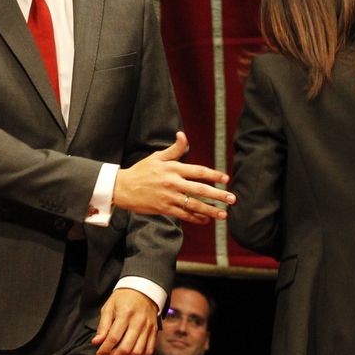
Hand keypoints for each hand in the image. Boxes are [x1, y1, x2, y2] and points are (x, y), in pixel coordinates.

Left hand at [92, 288, 158, 354]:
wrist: (143, 290)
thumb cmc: (123, 299)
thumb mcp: (109, 307)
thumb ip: (102, 326)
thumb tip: (96, 342)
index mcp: (125, 313)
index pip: (114, 337)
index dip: (105, 349)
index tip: (99, 353)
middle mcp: (138, 322)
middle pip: (126, 347)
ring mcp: (148, 327)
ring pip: (138, 351)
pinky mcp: (154, 331)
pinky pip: (148, 350)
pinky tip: (131, 353)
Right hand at [112, 132, 233, 223]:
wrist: (122, 188)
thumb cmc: (141, 171)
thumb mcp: (157, 157)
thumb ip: (174, 149)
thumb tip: (183, 135)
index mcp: (173, 168)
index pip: (199, 171)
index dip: (214, 175)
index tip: (226, 179)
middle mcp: (173, 182)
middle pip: (200, 189)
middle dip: (218, 195)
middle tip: (232, 199)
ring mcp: (169, 197)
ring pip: (194, 205)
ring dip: (211, 210)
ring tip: (223, 214)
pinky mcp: (164, 208)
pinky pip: (183, 215)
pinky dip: (196, 218)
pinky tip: (205, 220)